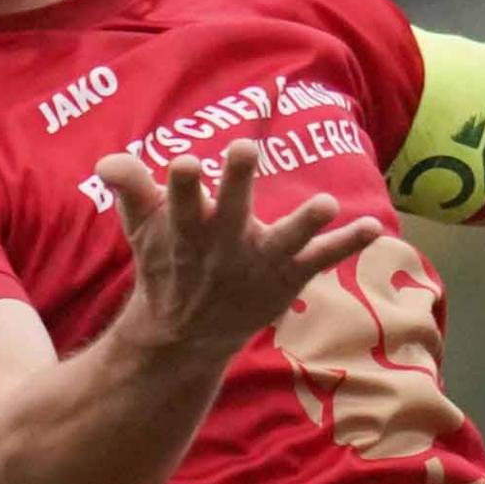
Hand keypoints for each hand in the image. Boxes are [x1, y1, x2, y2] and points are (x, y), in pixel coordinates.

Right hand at [94, 140, 383, 361]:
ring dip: (303, 223)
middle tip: (242, 149)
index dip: (182, 184)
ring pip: (281, 241)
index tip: (185, 163)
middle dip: (235, 183)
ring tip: (325, 203)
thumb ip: (130, 189)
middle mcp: (222, 246)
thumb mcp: (142, 228)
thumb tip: (110, 161)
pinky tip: (374, 228)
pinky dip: (346, 245)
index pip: (179, 202)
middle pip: (229, 211)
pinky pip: (319, 259)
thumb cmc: (166, 264)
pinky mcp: (286, 277)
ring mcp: (257, 263)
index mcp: (185, 229)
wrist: (185, 333)